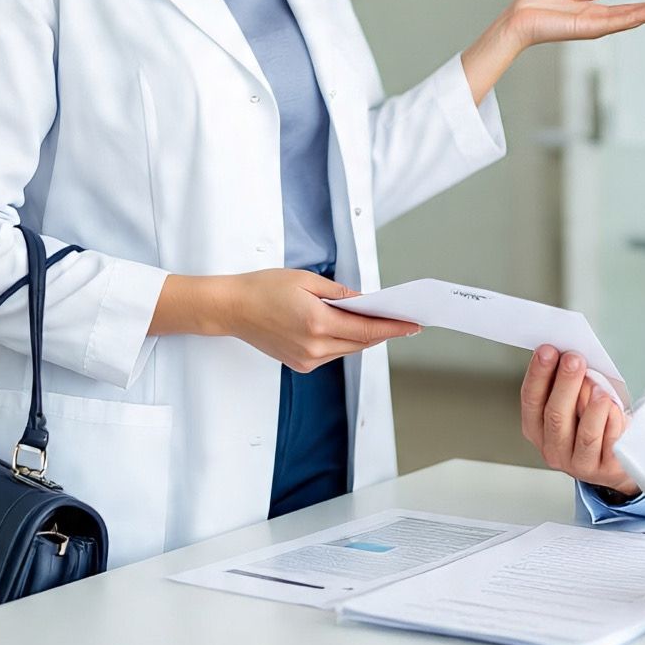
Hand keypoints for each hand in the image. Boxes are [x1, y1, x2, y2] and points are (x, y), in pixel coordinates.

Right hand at [151, 269, 419, 369]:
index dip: (394, 328)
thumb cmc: (263, 288)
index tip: (414, 325)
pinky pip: (332, 353)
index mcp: (317, 322)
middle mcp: (314, 346)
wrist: (231, 309)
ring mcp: (307, 359)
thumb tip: (365, 302)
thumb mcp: (306, 280)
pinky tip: (347, 327)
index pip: (367, 330)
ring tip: (378, 320)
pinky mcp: (300, 364)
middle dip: (382, 330)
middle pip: (361, 342)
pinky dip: (343, 340)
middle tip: (403, 319)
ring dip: (363, 336)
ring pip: (347, 349)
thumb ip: (340, 293)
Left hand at [505, 0, 644, 48]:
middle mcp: (599, 23)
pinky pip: (616, 21)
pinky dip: (635, 15)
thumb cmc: (536, 10)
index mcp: (595, 14)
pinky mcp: (588, 28)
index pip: (629, 9)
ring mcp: (595, 27)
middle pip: (637, 15)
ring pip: (632, 18)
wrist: (517, 20)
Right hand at [519, 346, 638, 496]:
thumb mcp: (573, 400)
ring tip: (599, 386)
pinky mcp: (605, 469)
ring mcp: (579, 463)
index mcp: (536, 428)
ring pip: (586, 434)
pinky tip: (613, 406)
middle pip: (556, 415)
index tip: (548, 350)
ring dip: (592, 404)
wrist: (615, 458)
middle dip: (565, 383)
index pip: (531, 399)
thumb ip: (567, 382)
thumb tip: (569, 356)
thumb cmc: (591, 422)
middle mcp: (553, 449)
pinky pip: (610, 443)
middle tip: (575, 359)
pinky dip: (613, 419)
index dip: (538, 373)